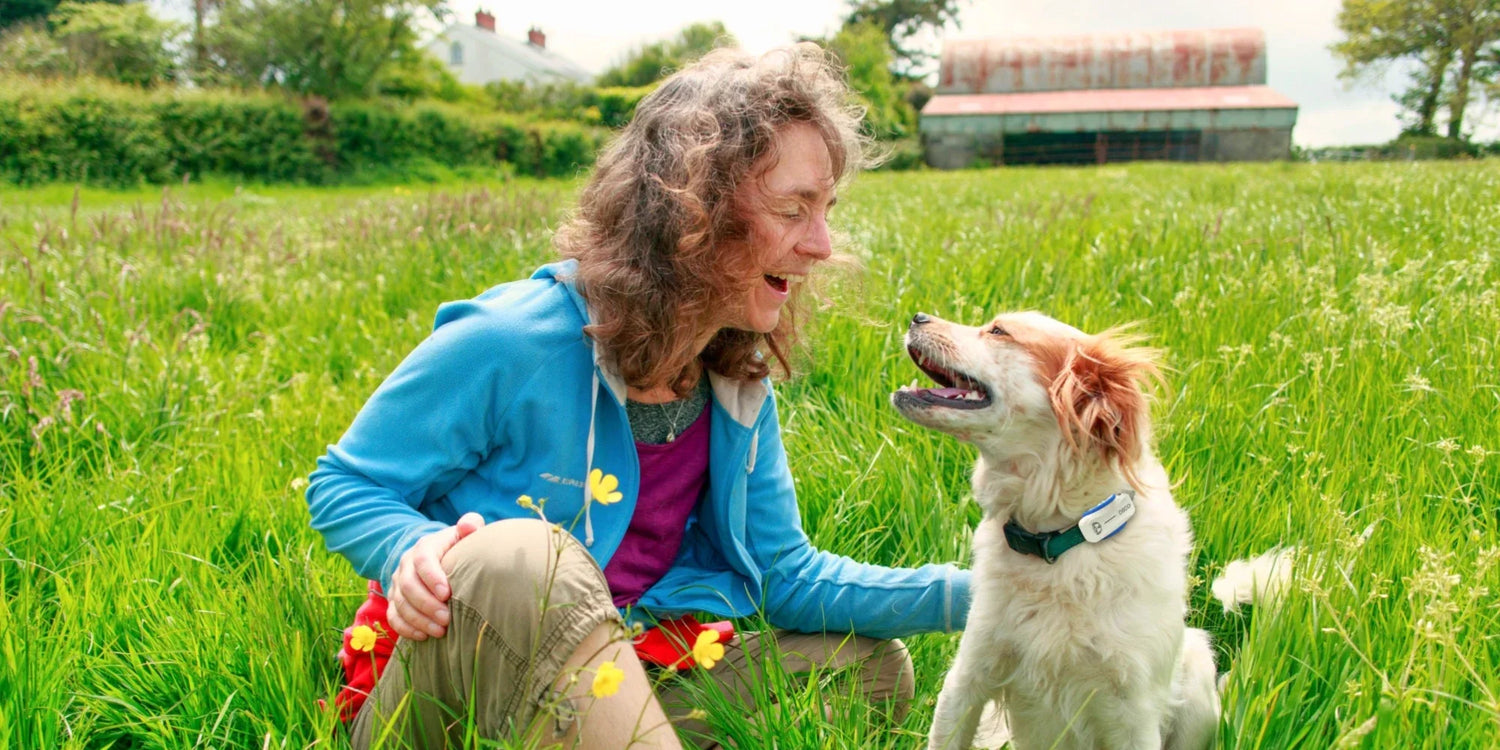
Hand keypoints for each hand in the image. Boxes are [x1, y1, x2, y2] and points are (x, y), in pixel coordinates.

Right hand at [387, 512, 485, 639]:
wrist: (439, 558)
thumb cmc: (458, 548)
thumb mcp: (464, 535)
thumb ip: (470, 525)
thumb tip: (469, 525)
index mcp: (424, 547)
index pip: (422, 559)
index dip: (432, 577)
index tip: (446, 594)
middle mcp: (406, 565)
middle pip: (409, 586)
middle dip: (427, 604)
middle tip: (447, 619)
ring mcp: (398, 584)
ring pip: (400, 604)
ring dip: (419, 620)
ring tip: (440, 631)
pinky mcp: (395, 600)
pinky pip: (393, 617)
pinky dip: (406, 629)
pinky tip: (424, 637)